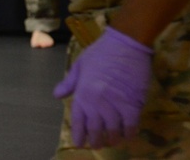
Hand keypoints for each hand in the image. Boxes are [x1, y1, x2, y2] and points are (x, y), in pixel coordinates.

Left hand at [53, 26, 152, 147]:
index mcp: (82, 93)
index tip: (80, 143)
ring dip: (113, 139)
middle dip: (96, 141)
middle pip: (95, 130)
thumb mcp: (80, 65)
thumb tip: (56, 95)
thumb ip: (69, 82)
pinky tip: (127, 134)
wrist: (125, 44)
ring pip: (113, 131)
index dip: (79, 135)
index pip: (78, 121)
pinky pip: (130, 126)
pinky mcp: (133, 104)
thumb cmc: (101, 52)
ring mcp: (115, 104)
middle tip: (98, 145)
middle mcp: (97, 102)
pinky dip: (129, 133)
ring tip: (112, 141)